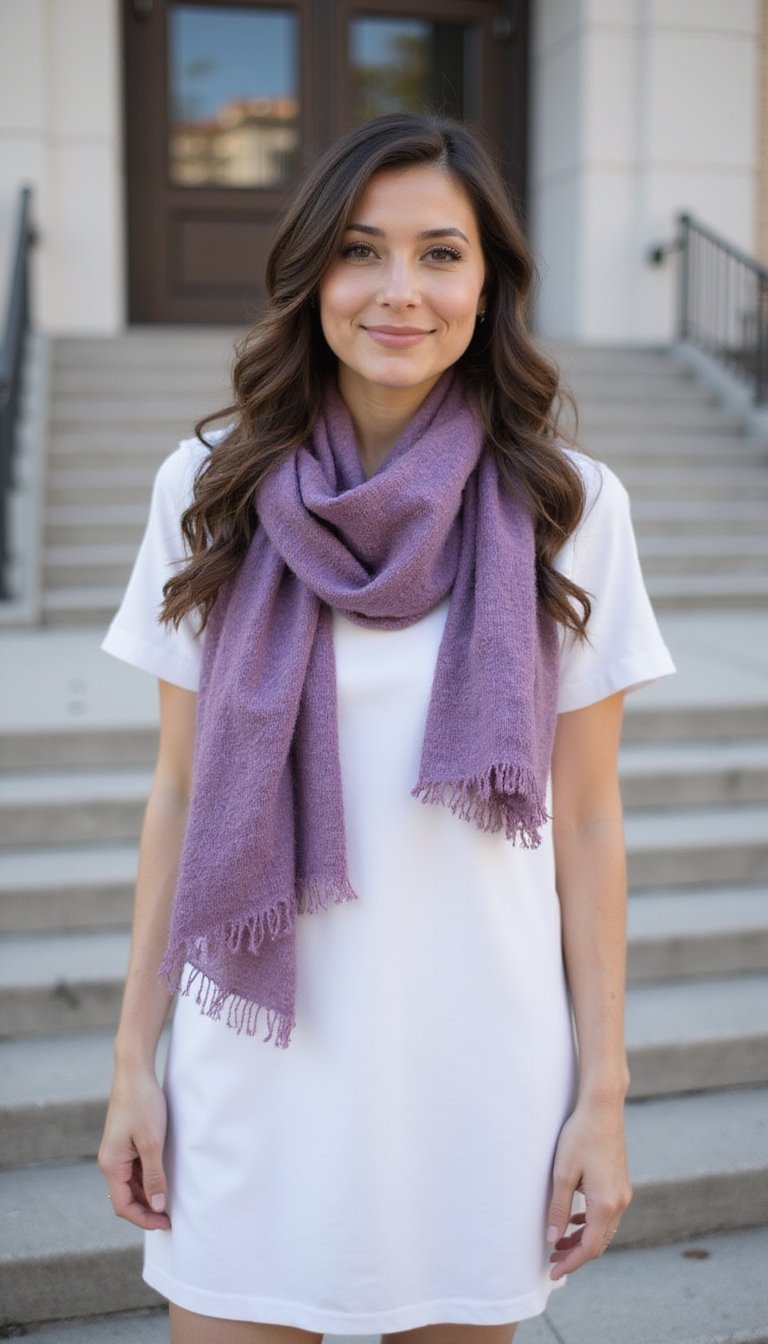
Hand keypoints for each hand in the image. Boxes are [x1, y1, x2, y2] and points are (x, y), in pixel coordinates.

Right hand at [98, 1068, 170, 1230]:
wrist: (134, 1071)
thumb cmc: (142, 1104)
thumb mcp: (152, 1143)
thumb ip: (154, 1176)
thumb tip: (158, 1206)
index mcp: (111, 1165)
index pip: (123, 1206)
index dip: (144, 1219)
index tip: (166, 1224)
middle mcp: (110, 1161)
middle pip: (125, 1198)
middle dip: (147, 1210)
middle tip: (171, 1216)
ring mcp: (117, 1152)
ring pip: (130, 1185)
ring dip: (148, 1195)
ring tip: (170, 1200)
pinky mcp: (125, 1142)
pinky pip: (134, 1170)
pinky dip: (147, 1179)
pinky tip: (163, 1178)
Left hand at [545, 1096, 631, 1279]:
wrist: (603, 1107)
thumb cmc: (580, 1135)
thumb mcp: (562, 1174)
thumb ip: (559, 1209)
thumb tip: (552, 1238)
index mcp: (606, 1203)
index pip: (590, 1247)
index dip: (571, 1263)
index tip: (553, 1272)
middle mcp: (619, 1202)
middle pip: (599, 1242)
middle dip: (575, 1254)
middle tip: (552, 1260)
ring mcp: (623, 1192)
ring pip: (604, 1229)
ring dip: (583, 1239)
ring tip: (558, 1242)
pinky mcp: (621, 1182)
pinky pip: (608, 1214)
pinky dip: (591, 1224)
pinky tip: (576, 1220)